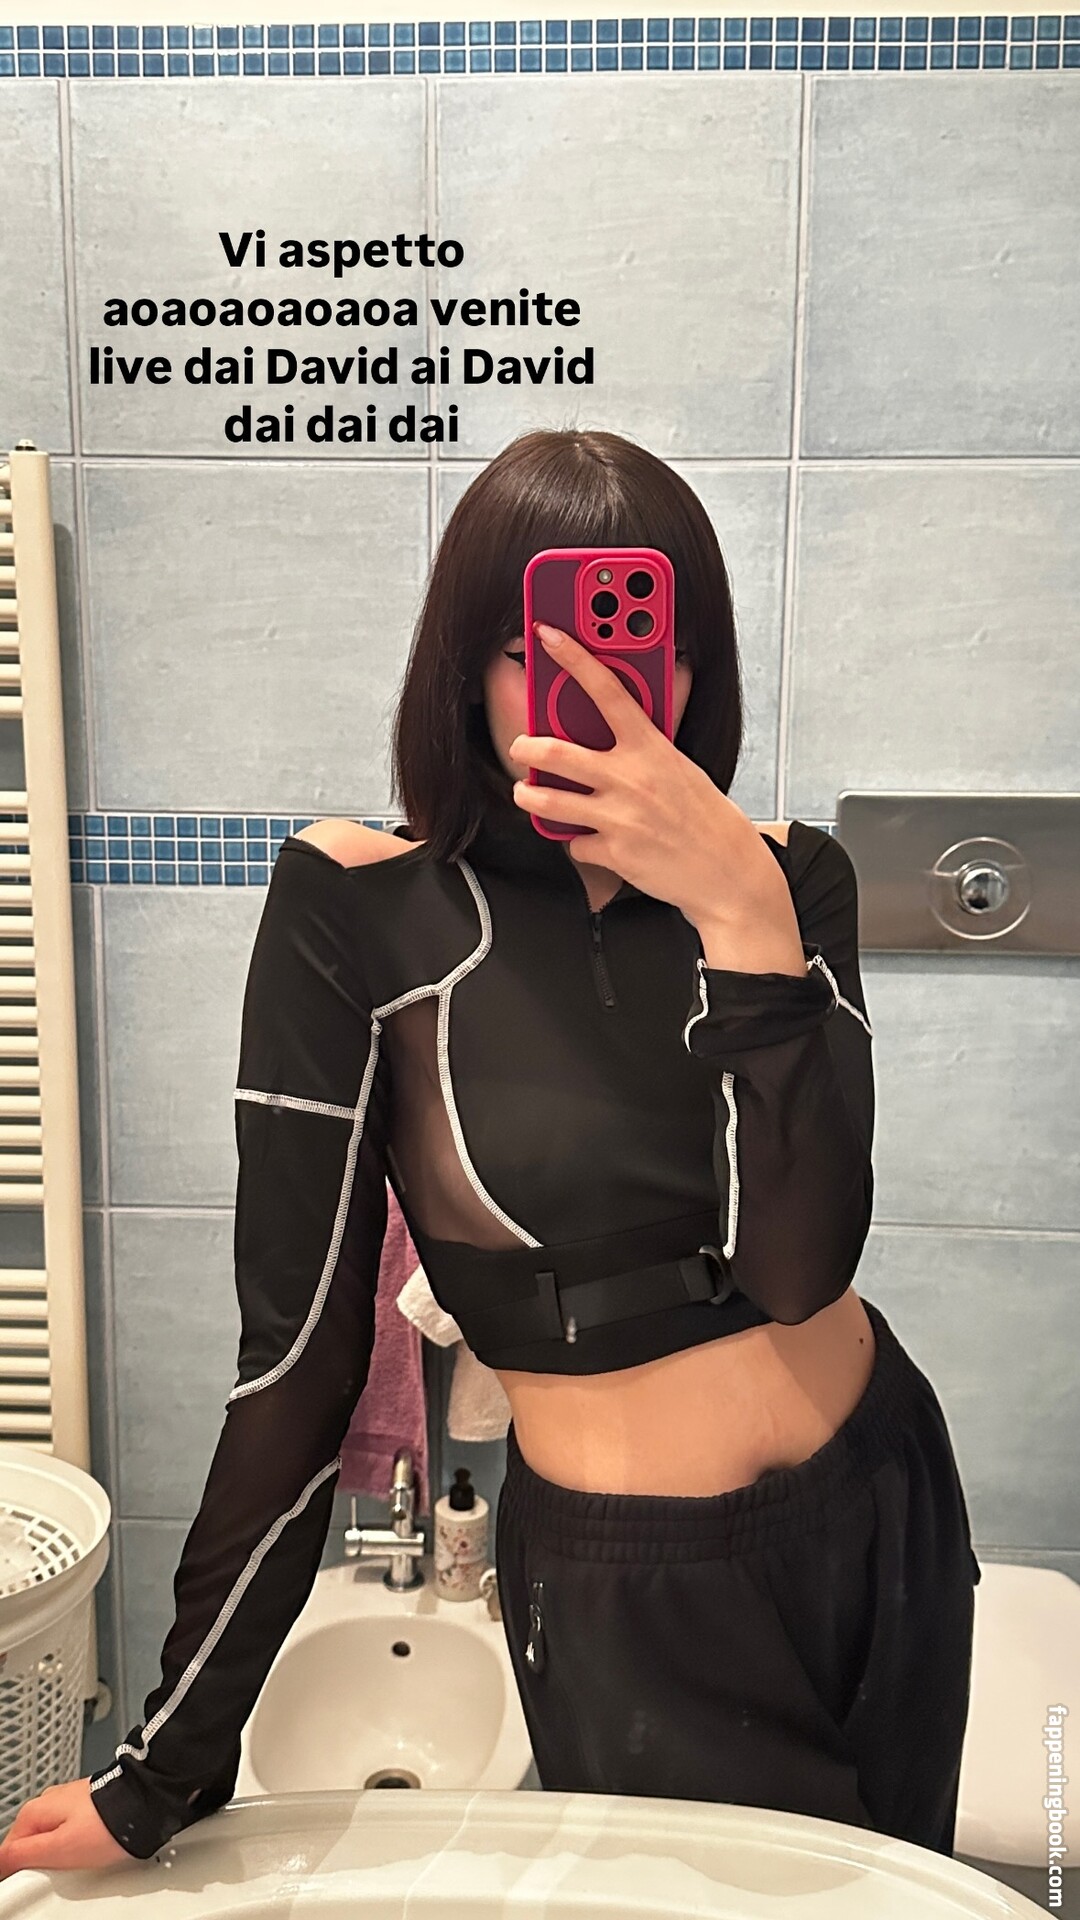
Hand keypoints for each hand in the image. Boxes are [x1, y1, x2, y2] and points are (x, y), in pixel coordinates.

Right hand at [0, 1777, 137, 1878]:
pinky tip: (95, 1850)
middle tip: (64, 1871)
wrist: (146, 1804)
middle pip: (32, 1846)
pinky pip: (74, 1834)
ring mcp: (69, 1804)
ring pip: (54, 1841)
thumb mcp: (58, 1849)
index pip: (9, 1851)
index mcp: (34, 1811)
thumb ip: (23, 1855)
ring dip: (63, 1856)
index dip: (20, 1872)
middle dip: (43, 1863)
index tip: (34, 1882)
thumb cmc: (107, 1825)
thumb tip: (1, 1862)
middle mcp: (49, 1803)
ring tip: (84, 1860)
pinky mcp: (88, 1809)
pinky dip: (80, 1846)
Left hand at [507, 622, 788, 935]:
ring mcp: (619, 817)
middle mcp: (631, 778)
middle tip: (520, 746)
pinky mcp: (613, 853)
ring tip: (526, 792)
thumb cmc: (702, 814)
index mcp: (650, 747)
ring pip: (547, 801)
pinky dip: (580, 842)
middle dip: (525, 747)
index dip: (575, 658)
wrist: (726, 870)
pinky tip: (595, 840)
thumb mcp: (678, 765)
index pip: (608, 690)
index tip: (548, 635)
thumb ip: (643, 744)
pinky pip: (575, 843)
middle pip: (555, 752)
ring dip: (528, 796)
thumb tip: (614, 720)